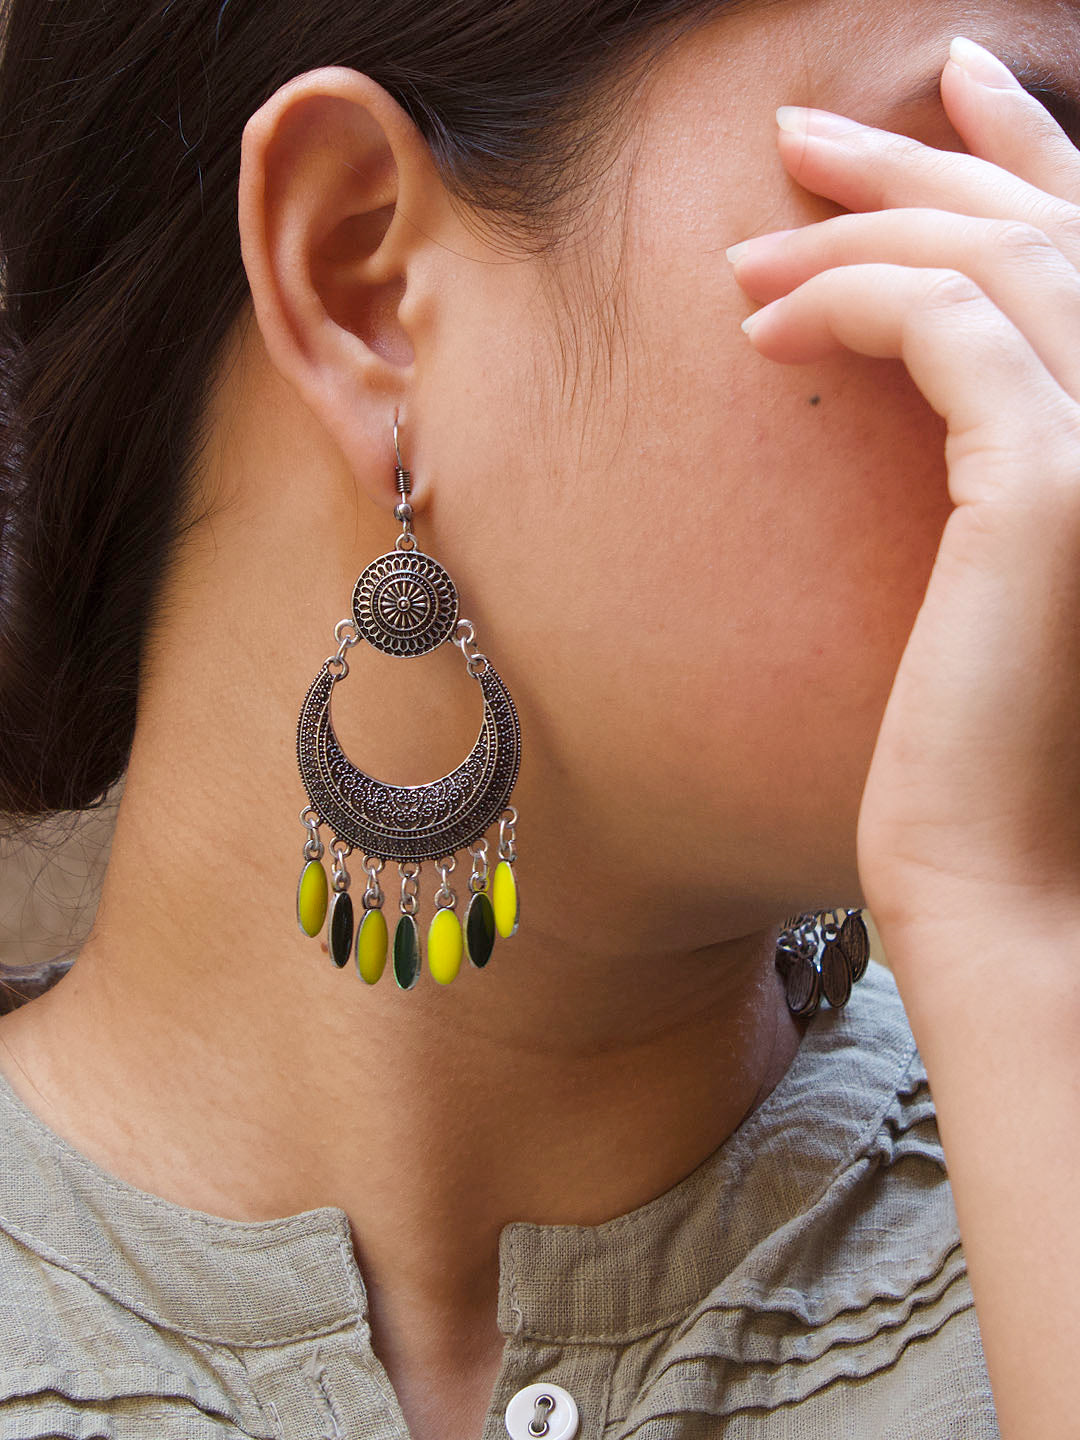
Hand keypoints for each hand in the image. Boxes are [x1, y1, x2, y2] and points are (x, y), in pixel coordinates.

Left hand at [727, 35, 1079, 950]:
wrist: (1013, 906)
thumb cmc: (1003, 775)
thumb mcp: (1016, 586)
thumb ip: (1016, 465)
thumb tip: (957, 371)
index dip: (1028, 158)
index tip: (944, 97)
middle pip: (1056, 230)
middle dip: (930, 161)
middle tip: (808, 130)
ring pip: (1000, 264)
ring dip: (863, 233)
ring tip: (747, 251)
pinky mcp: (1058, 490)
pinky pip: (945, 333)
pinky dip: (850, 304)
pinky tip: (763, 330)